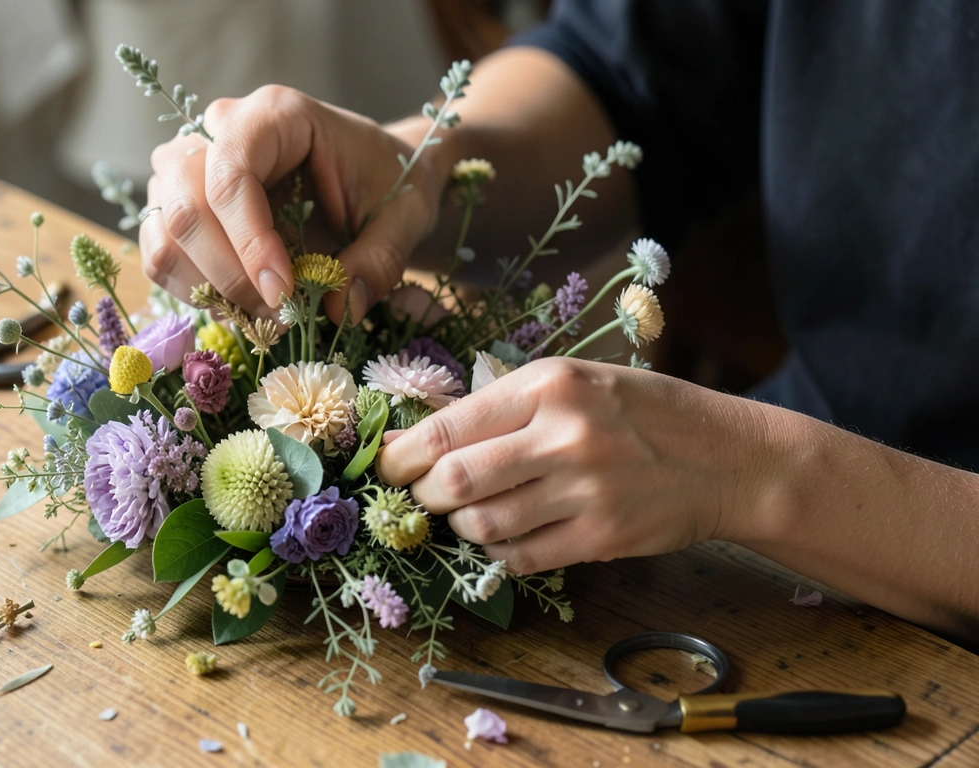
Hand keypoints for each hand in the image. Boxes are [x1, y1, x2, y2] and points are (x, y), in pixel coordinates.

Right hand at [140, 85, 442, 321]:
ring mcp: (187, 164)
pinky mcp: (177, 202)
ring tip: (266, 312)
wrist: (372, 175)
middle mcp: (217, 129)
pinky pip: (162, 254)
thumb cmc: (386, 182)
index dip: (249, 243)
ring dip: (210, 289)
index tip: (284, 294)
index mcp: (274, 114)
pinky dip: (196, 291)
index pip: (230, 176)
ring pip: (166, 236)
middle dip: (231, 276)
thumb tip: (342, 309)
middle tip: (281, 314)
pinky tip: (243, 304)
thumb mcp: (405, 216)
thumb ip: (381, 260)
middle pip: (186, 208)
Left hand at [374, 357, 777, 573]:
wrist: (729, 457)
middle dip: (425, 496)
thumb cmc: (644, 413)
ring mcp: (584, 489)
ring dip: (463, 526)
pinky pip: (520, 557)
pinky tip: (510, 535)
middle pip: (455, 481)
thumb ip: (509, 403)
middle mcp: (564, 434)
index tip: (385, 467)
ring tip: (474, 514)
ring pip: (482, 524)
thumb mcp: (578, 381)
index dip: (403, 455)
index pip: (449, 427)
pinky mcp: (600, 535)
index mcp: (550, 384)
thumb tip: (429, 436)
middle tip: (425, 497)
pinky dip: (501, 552)